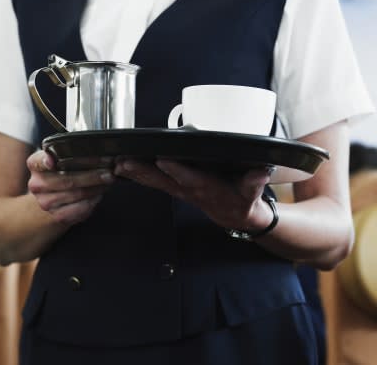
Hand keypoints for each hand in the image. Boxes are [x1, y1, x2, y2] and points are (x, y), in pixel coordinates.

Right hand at [26, 151, 114, 225]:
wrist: (50, 199)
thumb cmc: (60, 174)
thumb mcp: (58, 159)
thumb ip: (68, 152)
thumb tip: (97, 150)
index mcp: (36, 165)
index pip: (39, 161)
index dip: (45, 161)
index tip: (51, 161)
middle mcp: (37, 184)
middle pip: (67, 179)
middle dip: (92, 175)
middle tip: (108, 171)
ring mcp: (46, 202)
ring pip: (77, 194)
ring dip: (96, 187)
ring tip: (108, 180)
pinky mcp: (58, 216)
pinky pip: (81, 208)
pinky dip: (93, 200)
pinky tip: (99, 194)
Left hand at [114, 158, 274, 231]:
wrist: (234, 215)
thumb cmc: (242, 199)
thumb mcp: (252, 192)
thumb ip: (254, 182)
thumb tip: (261, 172)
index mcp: (206, 188)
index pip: (190, 178)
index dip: (176, 170)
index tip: (163, 160)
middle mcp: (187, 190)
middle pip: (162, 180)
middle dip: (142, 172)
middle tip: (123, 163)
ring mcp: (177, 190)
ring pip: (153, 181)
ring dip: (133, 173)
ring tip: (115, 164)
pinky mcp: (173, 188)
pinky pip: (151, 182)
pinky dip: (135, 175)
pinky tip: (120, 168)